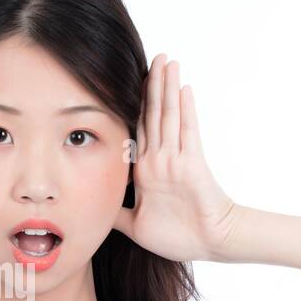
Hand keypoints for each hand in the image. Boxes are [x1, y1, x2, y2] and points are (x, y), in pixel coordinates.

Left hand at [114, 54, 240, 261]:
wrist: (210, 244)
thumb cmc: (178, 237)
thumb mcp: (134, 225)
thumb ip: (115, 212)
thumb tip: (90, 208)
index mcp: (146, 170)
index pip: (137, 130)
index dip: (133, 106)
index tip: (124, 82)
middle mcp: (160, 159)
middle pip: (153, 114)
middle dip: (152, 86)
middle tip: (152, 56)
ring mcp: (176, 160)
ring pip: (169, 116)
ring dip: (167, 88)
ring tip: (166, 60)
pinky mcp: (192, 164)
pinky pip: (188, 132)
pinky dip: (186, 111)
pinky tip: (183, 88)